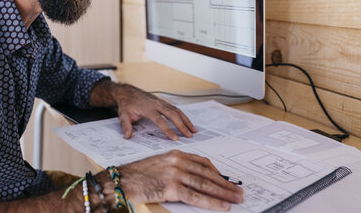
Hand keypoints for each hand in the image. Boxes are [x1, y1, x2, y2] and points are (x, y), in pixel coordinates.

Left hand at [115, 84, 196, 139]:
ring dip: (186, 120)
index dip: (168, 130)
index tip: (175, 138)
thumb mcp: (122, 115)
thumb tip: (128, 135)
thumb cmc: (127, 104)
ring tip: (193, 131)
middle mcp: (156, 104)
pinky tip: (188, 123)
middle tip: (189, 135)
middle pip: (172, 115)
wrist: (128, 92)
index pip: (160, 120)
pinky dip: (183, 116)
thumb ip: (125, 125)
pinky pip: (175, 109)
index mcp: (147, 108)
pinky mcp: (163, 102)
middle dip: (182, 125)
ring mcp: (161, 102)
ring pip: (176, 111)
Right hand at [118, 150, 243, 210]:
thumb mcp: (160, 164)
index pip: (203, 162)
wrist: (122, 180)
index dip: (217, 172)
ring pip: (205, 185)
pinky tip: (222, 206)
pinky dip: (211, 202)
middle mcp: (178, 161)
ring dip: (224, 193)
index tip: (226, 179)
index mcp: (176, 154)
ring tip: (236, 199)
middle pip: (208, 174)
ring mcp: (175, 174)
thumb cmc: (138, 175)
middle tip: (238, 191)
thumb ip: (177, 168)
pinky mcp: (172, 187)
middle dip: (225, 184)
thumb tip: (194, 180)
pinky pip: (196, 197)